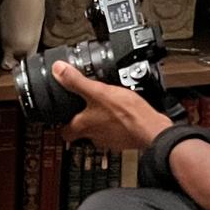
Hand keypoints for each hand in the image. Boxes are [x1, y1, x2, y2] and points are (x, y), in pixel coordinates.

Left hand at [50, 62, 172, 151]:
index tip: (61, 118)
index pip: (64, 132)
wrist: (152, 129)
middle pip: (81, 133)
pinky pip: (115, 132)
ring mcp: (110, 140)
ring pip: (98, 132)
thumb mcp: (98, 91)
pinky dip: (116, 124)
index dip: (61, 125)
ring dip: (100, 122)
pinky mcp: (124, 139)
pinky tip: (122, 113)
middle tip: (83, 109)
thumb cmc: (127, 114)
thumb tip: (58, 70)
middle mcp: (94, 136)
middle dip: (81, 122)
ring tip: (104, 107)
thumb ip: (76, 81)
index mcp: (84, 125)